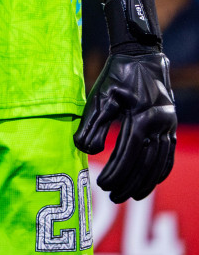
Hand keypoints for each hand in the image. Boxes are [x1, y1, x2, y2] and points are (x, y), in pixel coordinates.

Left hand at [75, 51, 177, 202]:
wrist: (141, 57)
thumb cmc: (117, 76)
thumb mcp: (100, 96)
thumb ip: (92, 124)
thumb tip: (85, 150)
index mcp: (143, 116)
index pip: (128, 153)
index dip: (116, 172)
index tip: (102, 185)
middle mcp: (160, 124)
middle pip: (146, 163)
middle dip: (129, 182)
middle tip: (113, 197)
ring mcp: (169, 126)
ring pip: (159, 162)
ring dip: (145, 182)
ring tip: (130, 196)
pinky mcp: (171, 126)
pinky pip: (168, 154)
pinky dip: (160, 171)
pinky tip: (150, 181)